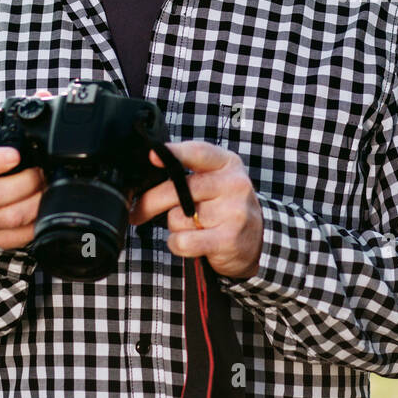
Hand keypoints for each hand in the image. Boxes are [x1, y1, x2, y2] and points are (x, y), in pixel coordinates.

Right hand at [0, 89, 51, 249]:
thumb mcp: (2, 141)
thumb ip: (21, 119)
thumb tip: (43, 96)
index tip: (16, 155)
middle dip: (26, 184)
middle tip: (43, 174)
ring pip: (8, 218)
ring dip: (36, 203)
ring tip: (49, 190)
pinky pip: (18, 238)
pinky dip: (37, 225)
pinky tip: (46, 210)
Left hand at [129, 140, 262, 279]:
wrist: (259, 240)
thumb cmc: (227, 206)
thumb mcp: (218, 179)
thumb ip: (191, 172)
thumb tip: (149, 171)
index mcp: (228, 164)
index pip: (198, 153)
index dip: (173, 153)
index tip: (152, 156)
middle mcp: (234, 185)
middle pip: (179, 188)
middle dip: (150, 202)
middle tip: (138, 211)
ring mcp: (233, 212)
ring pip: (177, 218)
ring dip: (174, 226)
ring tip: (192, 226)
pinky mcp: (227, 239)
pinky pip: (183, 241)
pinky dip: (178, 244)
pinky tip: (191, 242)